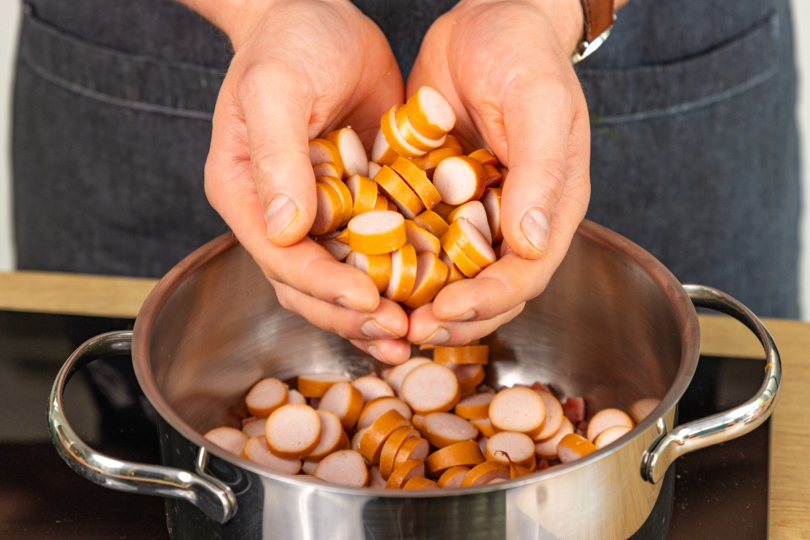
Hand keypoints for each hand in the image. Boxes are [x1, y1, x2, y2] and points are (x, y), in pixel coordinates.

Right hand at [202, 0, 410, 363]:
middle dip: (353, 312)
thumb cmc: (288, 42)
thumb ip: (277, 158)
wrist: (319, 15)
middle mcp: (278, 214)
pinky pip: (375, 248)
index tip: (368, 297)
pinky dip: (398, 275)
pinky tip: (430, 293)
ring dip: (376, 309)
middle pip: (309, 285)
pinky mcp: (356, 202)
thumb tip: (282, 229)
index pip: (281, 258)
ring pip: (344, 276)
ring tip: (414, 333)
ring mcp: (319, 212)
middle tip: (399, 331)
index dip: (324, 285)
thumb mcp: (275, 89)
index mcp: (247, 194)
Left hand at [405, 0, 591, 345]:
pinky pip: (416, 237)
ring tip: (383, 314)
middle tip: (407, 330)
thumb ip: (541, 173)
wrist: (487, 18)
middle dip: (450, 317)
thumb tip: (531, 245)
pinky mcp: (437, 195)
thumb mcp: (539, 105)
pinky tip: (364, 270)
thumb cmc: (524, 54)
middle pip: (486, 289)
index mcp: (549, 206)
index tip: (445, 312)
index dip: (487, 302)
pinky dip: (396, 259)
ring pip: (448, 273)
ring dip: (418, 299)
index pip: (524, 275)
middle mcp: (511, 218)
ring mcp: (472, 210)